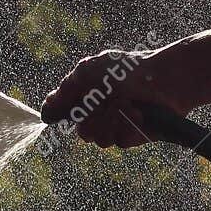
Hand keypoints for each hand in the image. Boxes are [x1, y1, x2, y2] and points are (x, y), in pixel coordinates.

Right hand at [39, 46, 185, 147]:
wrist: (165, 78)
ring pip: (97, 138)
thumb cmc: (127, 69)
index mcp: (85, 94)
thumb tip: (45, 111)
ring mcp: (115, 125)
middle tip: (105, 101)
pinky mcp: (132, 136)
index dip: (59, 113)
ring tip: (125, 104)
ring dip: (110, 119)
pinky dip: (126, 125)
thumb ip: (64, 91)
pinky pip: (118, 141)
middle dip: (92, 116)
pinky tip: (137, 112)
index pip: (62, 112)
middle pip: (80, 131)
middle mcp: (98, 112)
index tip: (61, 112)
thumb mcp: (89, 71)